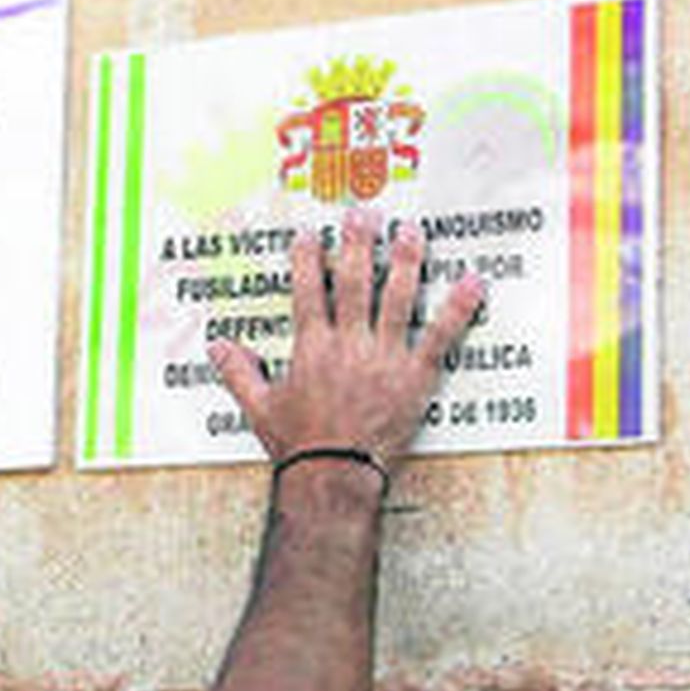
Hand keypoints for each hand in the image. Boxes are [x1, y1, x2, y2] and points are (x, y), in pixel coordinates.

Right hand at [209, 211, 483, 472]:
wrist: (333, 477)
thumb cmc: (298, 446)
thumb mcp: (259, 407)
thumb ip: (239, 372)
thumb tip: (217, 347)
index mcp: (311, 348)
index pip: (309, 291)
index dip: (309, 259)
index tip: (310, 236)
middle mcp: (348, 344)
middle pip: (356, 281)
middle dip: (359, 243)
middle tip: (365, 213)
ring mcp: (384, 357)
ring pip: (397, 297)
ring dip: (405, 260)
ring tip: (411, 232)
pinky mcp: (415, 376)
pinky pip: (440, 336)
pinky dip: (458, 308)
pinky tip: (472, 282)